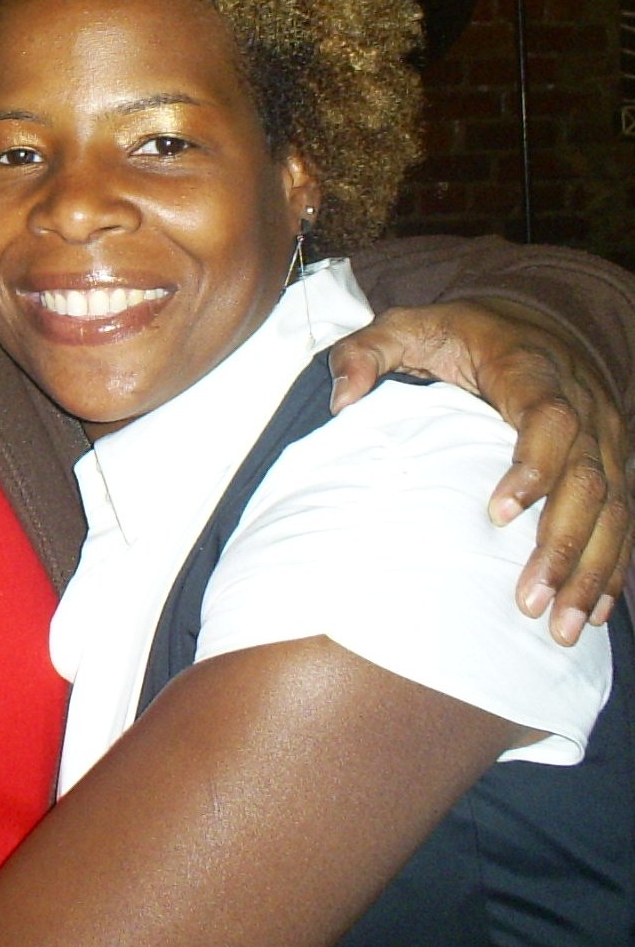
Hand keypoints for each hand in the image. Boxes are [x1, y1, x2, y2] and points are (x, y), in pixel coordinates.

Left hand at [328, 297, 631, 644]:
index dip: (532, 467)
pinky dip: (613, 567)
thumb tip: (341, 400)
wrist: (534, 319)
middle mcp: (582, 406)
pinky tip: (599, 612)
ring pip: (613, 509)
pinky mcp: (613, 463)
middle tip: (531, 599)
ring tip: (565, 627)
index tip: (498, 514)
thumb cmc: (459, 332)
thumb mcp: (406, 324)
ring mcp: (605, 438)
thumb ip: (366, 352)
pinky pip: (623, 518)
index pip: (547, 419)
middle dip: (563, 545)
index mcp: (530, 372)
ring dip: (591, 571)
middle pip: (588, 479)